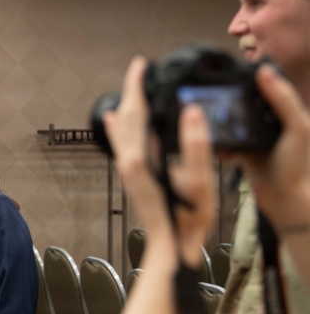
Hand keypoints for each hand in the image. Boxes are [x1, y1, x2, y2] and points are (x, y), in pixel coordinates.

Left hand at [102, 57, 214, 268]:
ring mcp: (128, 169)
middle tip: (138, 69)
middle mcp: (128, 161)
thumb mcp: (199, 182)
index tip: (140, 65)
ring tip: (132, 88)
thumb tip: (191, 112)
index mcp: (140, 159)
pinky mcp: (132, 175)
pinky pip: (121, 142)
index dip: (138, 87)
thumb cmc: (185, 220)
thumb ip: (196, 146)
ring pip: (121, 129)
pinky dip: (119, 125)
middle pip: (125, 117)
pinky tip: (114, 121)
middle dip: (131, 91)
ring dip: (127, 105)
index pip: (136, 112)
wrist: (169, 248)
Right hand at [230, 65, 309, 231]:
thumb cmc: (296, 166)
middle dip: (230, 98)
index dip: (251, 76)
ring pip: (232, 117)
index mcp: (287, 110)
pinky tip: (219, 145)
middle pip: (245, 99)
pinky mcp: (241, 148)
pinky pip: (225, 136)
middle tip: (215, 96)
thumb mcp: (296, 128)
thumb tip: (264, 72)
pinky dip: (220, 139)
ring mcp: (254, 134)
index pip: (267, 84)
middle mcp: (270, 120)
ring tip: (213, 120)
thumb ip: (283, 100)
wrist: (283, 200)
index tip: (231, 71)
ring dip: (222, 119)